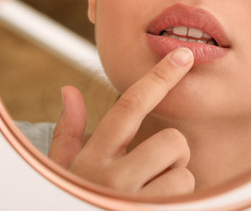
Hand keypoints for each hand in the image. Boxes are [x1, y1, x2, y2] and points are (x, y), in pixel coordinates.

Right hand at [48, 48, 194, 195]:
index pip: (130, 106)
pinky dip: (177, 203)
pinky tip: (155, 208)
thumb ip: (68, 133)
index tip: (182, 55)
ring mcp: (132, 202)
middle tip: (152, 174)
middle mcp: (112, 179)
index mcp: (92, 158)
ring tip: (149, 196)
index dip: (159, 77)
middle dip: (172, 156)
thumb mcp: (65, 171)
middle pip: (172, 140)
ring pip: (183, 172)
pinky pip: (185, 196)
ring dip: (174, 182)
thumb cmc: (76, 204)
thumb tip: (69, 90)